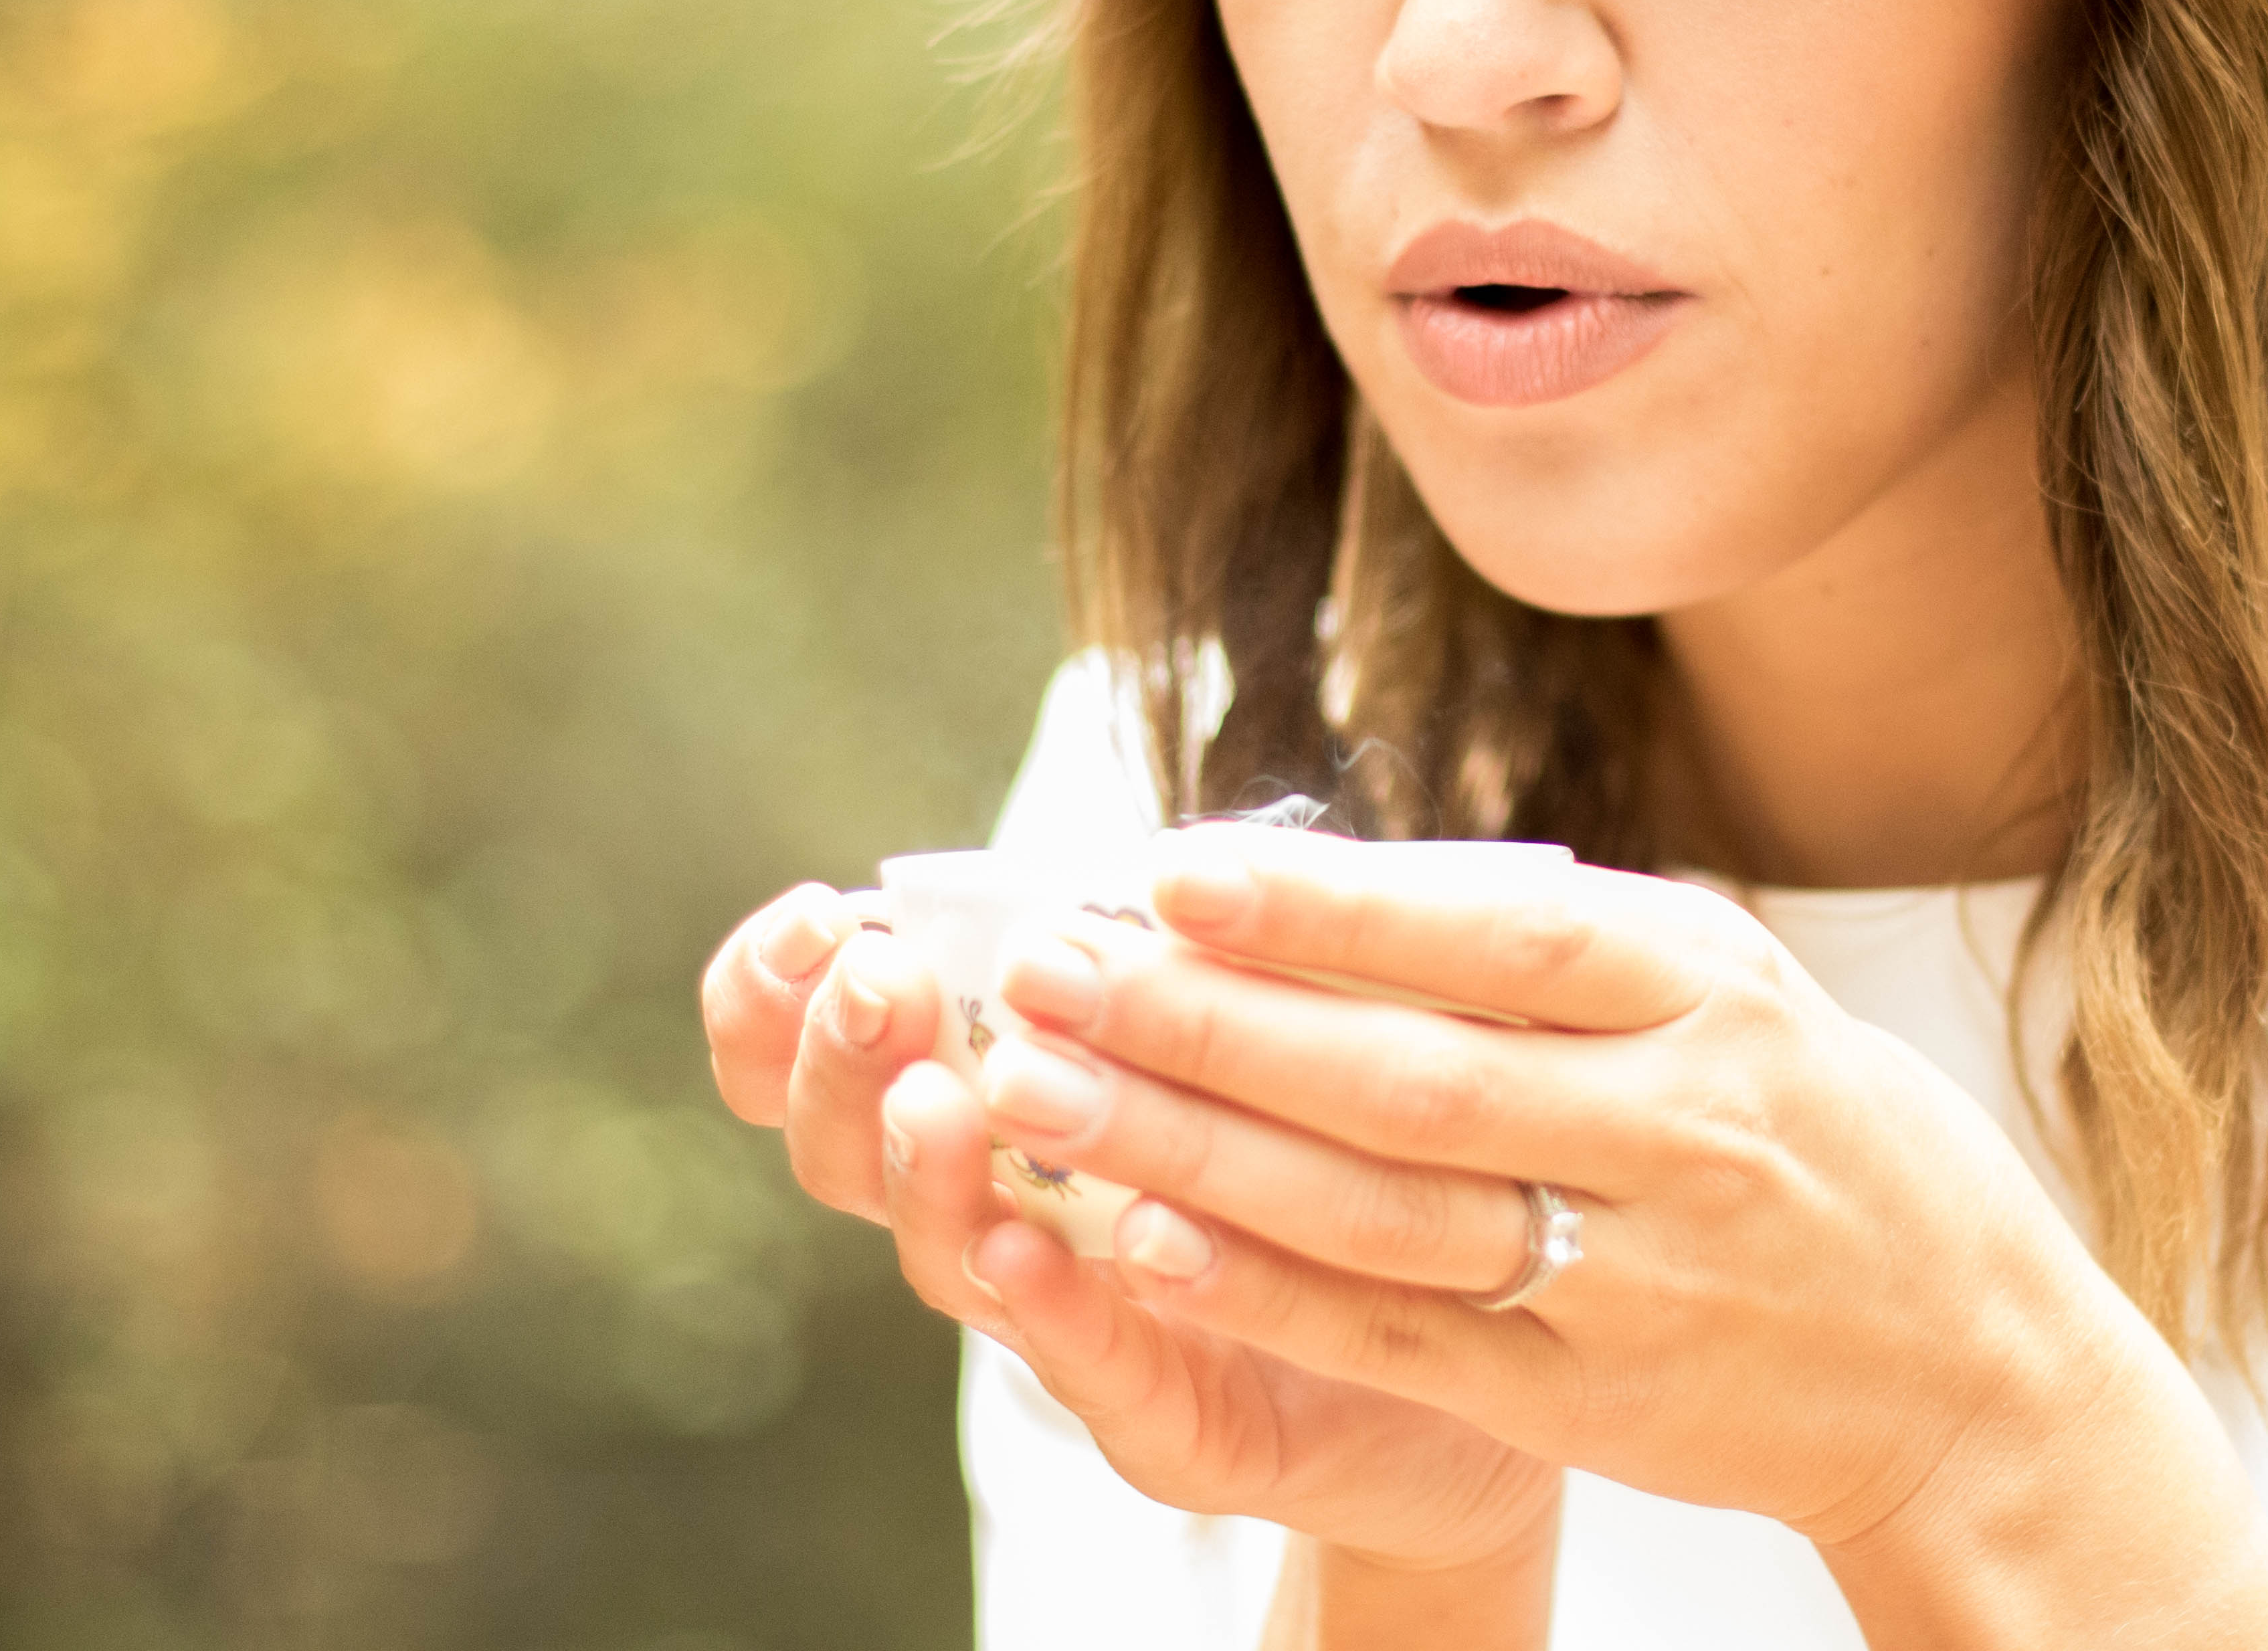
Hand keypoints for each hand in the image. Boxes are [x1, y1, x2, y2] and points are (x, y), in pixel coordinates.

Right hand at [697, 883, 1560, 1576]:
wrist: (1489, 1327)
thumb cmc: (1352, 1133)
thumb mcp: (1264, 1001)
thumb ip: (1185, 935)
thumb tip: (1168, 848)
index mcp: (1004, 1089)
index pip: (826, 1043)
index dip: (778, 990)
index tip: (815, 912)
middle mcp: (1007, 1205)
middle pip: (853, 1147)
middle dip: (843, 1058)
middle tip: (878, 979)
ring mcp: (1072, 1317)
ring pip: (952, 1255)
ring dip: (934, 1169)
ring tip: (939, 1097)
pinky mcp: (1169, 1420)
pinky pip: (1091, 1370)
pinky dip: (1052, 1310)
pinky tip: (1027, 1249)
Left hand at [981, 832, 2267, 1649]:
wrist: (1967, 1368)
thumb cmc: (1825, 1142)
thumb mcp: (1739, 993)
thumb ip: (1560, 939)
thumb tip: (1339, 875)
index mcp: (1714, 997)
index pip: (1495, 932)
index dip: (1326, 905)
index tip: (1171, 869)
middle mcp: (1679, 1131)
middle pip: (1406, 1075)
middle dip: (1206, 1023)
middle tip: (1050, 971)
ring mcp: (1633, 1277)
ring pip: (1377, 1211)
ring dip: (1193, 1152)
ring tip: (1045, 1091)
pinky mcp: (1590, 1400)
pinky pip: (1402, 1337)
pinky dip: (1266, 1289)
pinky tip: (1147, 1239)